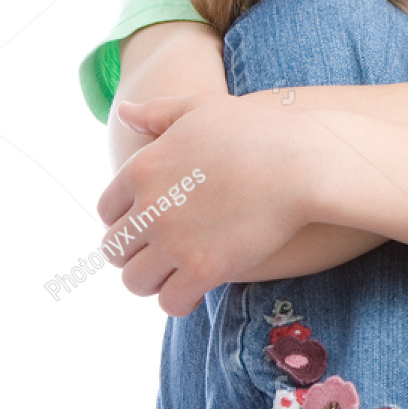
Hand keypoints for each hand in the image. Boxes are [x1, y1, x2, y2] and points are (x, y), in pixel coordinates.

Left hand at [97, 91, 316, 315]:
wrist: (301, 164)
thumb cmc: (256, 131)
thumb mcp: (199, 106)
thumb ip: (156, 113)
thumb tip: (121, 112)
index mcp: (142, 169)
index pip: (106, 211)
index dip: (123, 222)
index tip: (144, 228)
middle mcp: (150, 208)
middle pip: (114, 249)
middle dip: (132, 255)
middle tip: (157, 256)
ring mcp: (175, 242)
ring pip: (135, 281)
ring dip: (150, 282)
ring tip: (172, 277)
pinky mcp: (205, 269)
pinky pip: (171, 302)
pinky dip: (178, 301)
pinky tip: (195, 291)